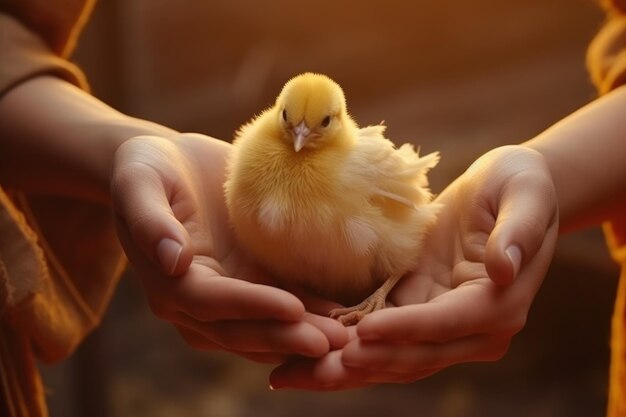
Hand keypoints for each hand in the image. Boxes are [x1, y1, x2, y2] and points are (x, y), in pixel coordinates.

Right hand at [111, 133, 347, 362]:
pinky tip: (342, 317)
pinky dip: (308, 316)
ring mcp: (227, 294)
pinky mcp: (250, 281)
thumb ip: (149, 220)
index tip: (291, 308)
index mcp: (169, 281)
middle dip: (286, 336)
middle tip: (333, 342)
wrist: (170, 164)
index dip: (251, 307)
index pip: (211, 302)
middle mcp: (197, 300)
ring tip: (346, 339)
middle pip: (241, 328)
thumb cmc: (149, 168)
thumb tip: (171, 259)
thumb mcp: (139, 182)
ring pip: (263, 327)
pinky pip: (279, 306)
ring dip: (302, 336)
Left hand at [269, 145, 558, 387]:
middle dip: (362, 362)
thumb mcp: (526, 197)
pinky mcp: (416, 308)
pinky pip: (377, 333)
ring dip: (342, 365)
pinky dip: (343, 344)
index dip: (406, 329)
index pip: (445, 324)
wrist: (508, 190)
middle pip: (412, 354)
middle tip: (311, 368)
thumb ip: (517, 233)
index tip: (364, 331)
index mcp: (497, 305)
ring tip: (291, 372)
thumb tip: (505, 269)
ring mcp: (440, 323)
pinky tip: (303, 349)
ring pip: (389, 354)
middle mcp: (470, 328)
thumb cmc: (520, 186)